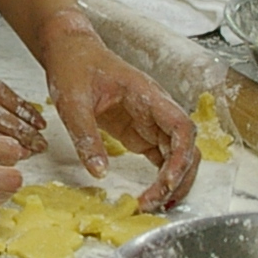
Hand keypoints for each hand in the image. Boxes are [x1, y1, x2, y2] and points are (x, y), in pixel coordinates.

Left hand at [38, 14, 197, 209]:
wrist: (71, 52)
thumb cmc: (74, 66)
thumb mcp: (72, 102)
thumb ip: (85, 136)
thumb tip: (99, 172)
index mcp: (147, 95)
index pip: (182, 127)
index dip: (181, 157)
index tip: (166, 181)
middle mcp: (156, 109)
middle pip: (187, 147)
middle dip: (179, 177)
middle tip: (155, 203)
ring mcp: (151, 122)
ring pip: (178, 155)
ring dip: (173, 181)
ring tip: (155, 205)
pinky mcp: (140, 133)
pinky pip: (161, 157)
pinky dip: (161, 178)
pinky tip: (151, 196)